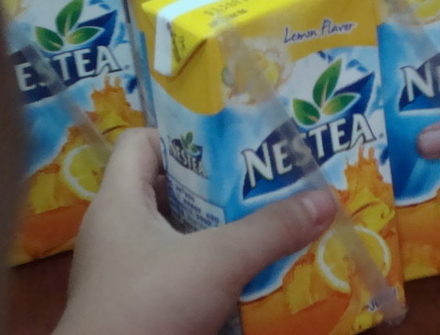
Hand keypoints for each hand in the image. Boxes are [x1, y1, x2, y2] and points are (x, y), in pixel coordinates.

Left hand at [54, 128, 335, 334]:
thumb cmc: (151, 305)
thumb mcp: (217, 262)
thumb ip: (270, 230)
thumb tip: (324, 199)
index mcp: (118, 200)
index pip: (141, 141)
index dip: (181, 135)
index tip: (227, 146)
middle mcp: (114, 227)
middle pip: (164, 185)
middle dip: (212, 184)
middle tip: (257, 184)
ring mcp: (121, 266)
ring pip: (172, 229)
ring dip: (212, 226)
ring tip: (258, 222)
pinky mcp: (134, 298)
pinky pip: (172, 264)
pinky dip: (204, 262)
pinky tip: (239, 271)